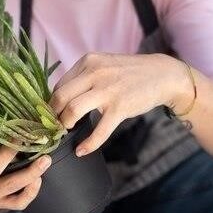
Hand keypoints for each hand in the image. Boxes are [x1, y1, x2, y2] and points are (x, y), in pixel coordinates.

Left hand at [49, 52, 189, 156]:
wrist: (161, 74)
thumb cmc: (128, 72)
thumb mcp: (103, 65)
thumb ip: (83, 77)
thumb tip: (61, 98)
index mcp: (88, 62)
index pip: (59, 85)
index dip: (52, 103)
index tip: (51, 114)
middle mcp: (94, 72)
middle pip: (60, 97)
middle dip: (53, 115)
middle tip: (54, 125)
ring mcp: (107, 90)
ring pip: (73, 110)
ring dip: (65, 124)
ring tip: (66, 131)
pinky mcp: (120, 107)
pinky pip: (99, 130)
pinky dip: (88, 144)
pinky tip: (82, 150)